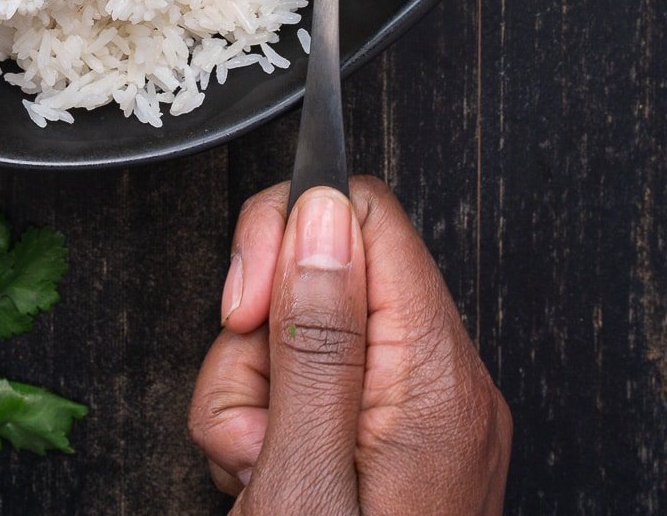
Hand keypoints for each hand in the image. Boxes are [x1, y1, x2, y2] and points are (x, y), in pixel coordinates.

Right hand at [189, 177, 510, 515]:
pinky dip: (271, 426)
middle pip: (324, 277)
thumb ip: (315, 339)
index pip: (367, 217)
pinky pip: (316, 387)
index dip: (288, 239)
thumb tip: (324, 212)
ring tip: (254, 469)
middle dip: (257, 340)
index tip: (244, 310)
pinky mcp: (394, 447)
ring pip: (304, 335)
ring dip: (252, 397)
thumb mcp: (305, 475)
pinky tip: (266, 478)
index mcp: (438, 382)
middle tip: (251, 422)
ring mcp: (422, 421)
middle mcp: (445, 391)